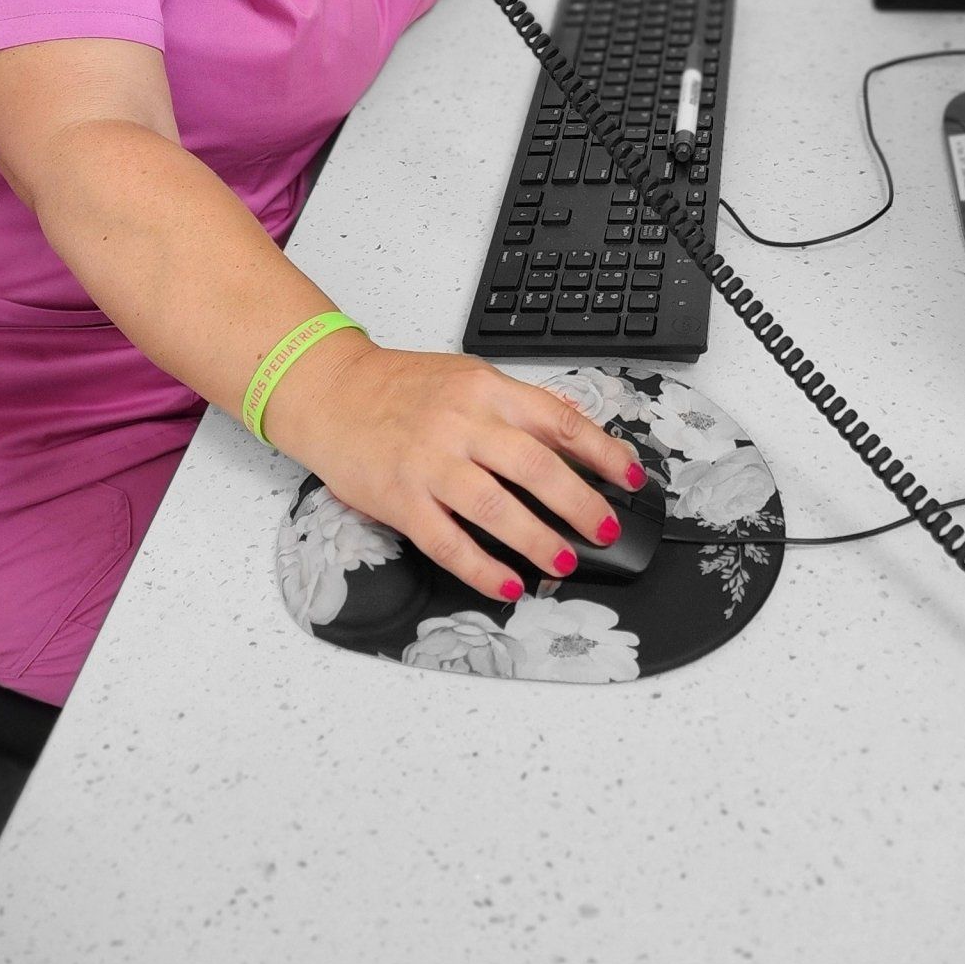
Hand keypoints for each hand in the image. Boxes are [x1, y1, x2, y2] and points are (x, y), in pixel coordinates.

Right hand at [266, 337, 648, 603]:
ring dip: (536, 540)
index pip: (559, 422)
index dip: (603, 453)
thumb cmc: (402, 389)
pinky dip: (481, 568)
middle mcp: (461, 425)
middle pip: (535, 467)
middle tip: (605, 531)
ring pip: (495, 508)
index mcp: (486, 391)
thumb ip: (518, 408)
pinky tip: (505, 584)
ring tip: (562, 563)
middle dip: (579, 505)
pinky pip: (447, 541)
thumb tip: (576, 435)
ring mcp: (430, 464)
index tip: (631, 478)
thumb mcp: (468, 379)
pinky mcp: (401, 499)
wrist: (333, 391)